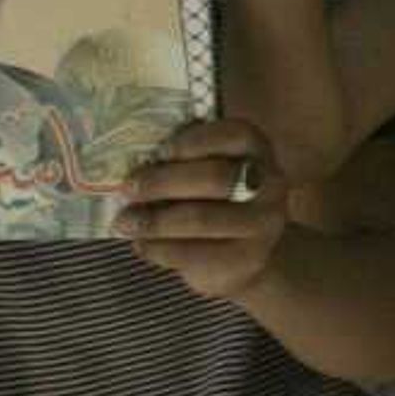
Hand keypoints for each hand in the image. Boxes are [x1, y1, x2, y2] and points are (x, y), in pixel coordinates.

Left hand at [118, 121, 287, 298]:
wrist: (249, 256)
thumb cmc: (215, 201)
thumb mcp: (208, 170)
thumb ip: (182, 160)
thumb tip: (132, 160)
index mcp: (257, 150)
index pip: (235, 135)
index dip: (194, 141)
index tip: (157, 152)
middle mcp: (270, 184)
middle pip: (216, 177)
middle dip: (163, 182)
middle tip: (128, 189)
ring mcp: (263, 225)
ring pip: (202, 217)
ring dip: (154, 220)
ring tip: (124, 222)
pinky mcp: (246, 260)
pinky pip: (194, 253)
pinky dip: (158, 248)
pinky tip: (142, 244)